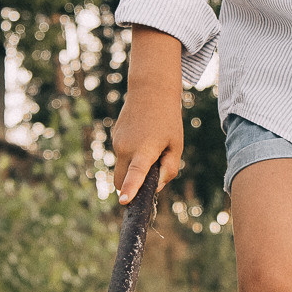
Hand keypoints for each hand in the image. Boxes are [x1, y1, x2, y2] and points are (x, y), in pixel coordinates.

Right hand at [111, 27, 185, 201]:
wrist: (150, 91)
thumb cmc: (168, 120)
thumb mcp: (176, 145)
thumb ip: (169, 169)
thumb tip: (156, 187)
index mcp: (144, 150)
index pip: (135, 174)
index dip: (130, 189)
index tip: (124, 201)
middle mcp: (126, 148)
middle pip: (120, 182)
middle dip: (129, 188)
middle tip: (150, 175)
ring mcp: (117, 143)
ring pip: (121, 168)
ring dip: (132, 169)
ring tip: (152, 146)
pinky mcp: (115, 138)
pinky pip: (122, 156)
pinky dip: (131, 157)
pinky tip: (144, 138)